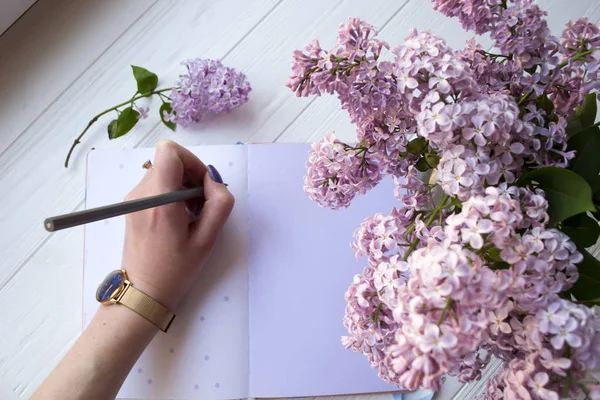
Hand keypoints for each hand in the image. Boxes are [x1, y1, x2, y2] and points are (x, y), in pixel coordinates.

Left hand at [121, 140, 233, 309]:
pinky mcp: (132, 206)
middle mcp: (141, 193)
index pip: (170, 151)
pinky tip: (179, 219)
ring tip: (191, 216)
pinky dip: (172, 194)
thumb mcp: (207, 240)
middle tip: (202, 206)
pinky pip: (156, 186)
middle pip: (169, 162)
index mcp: (159, 199)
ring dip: (182, 187)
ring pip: (163, 173)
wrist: (142, 292)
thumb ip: (219, 204)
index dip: (192, 161)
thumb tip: (214, 181)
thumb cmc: (176, 269)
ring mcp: (133, 199)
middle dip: (191, 177)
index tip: (204, 185)